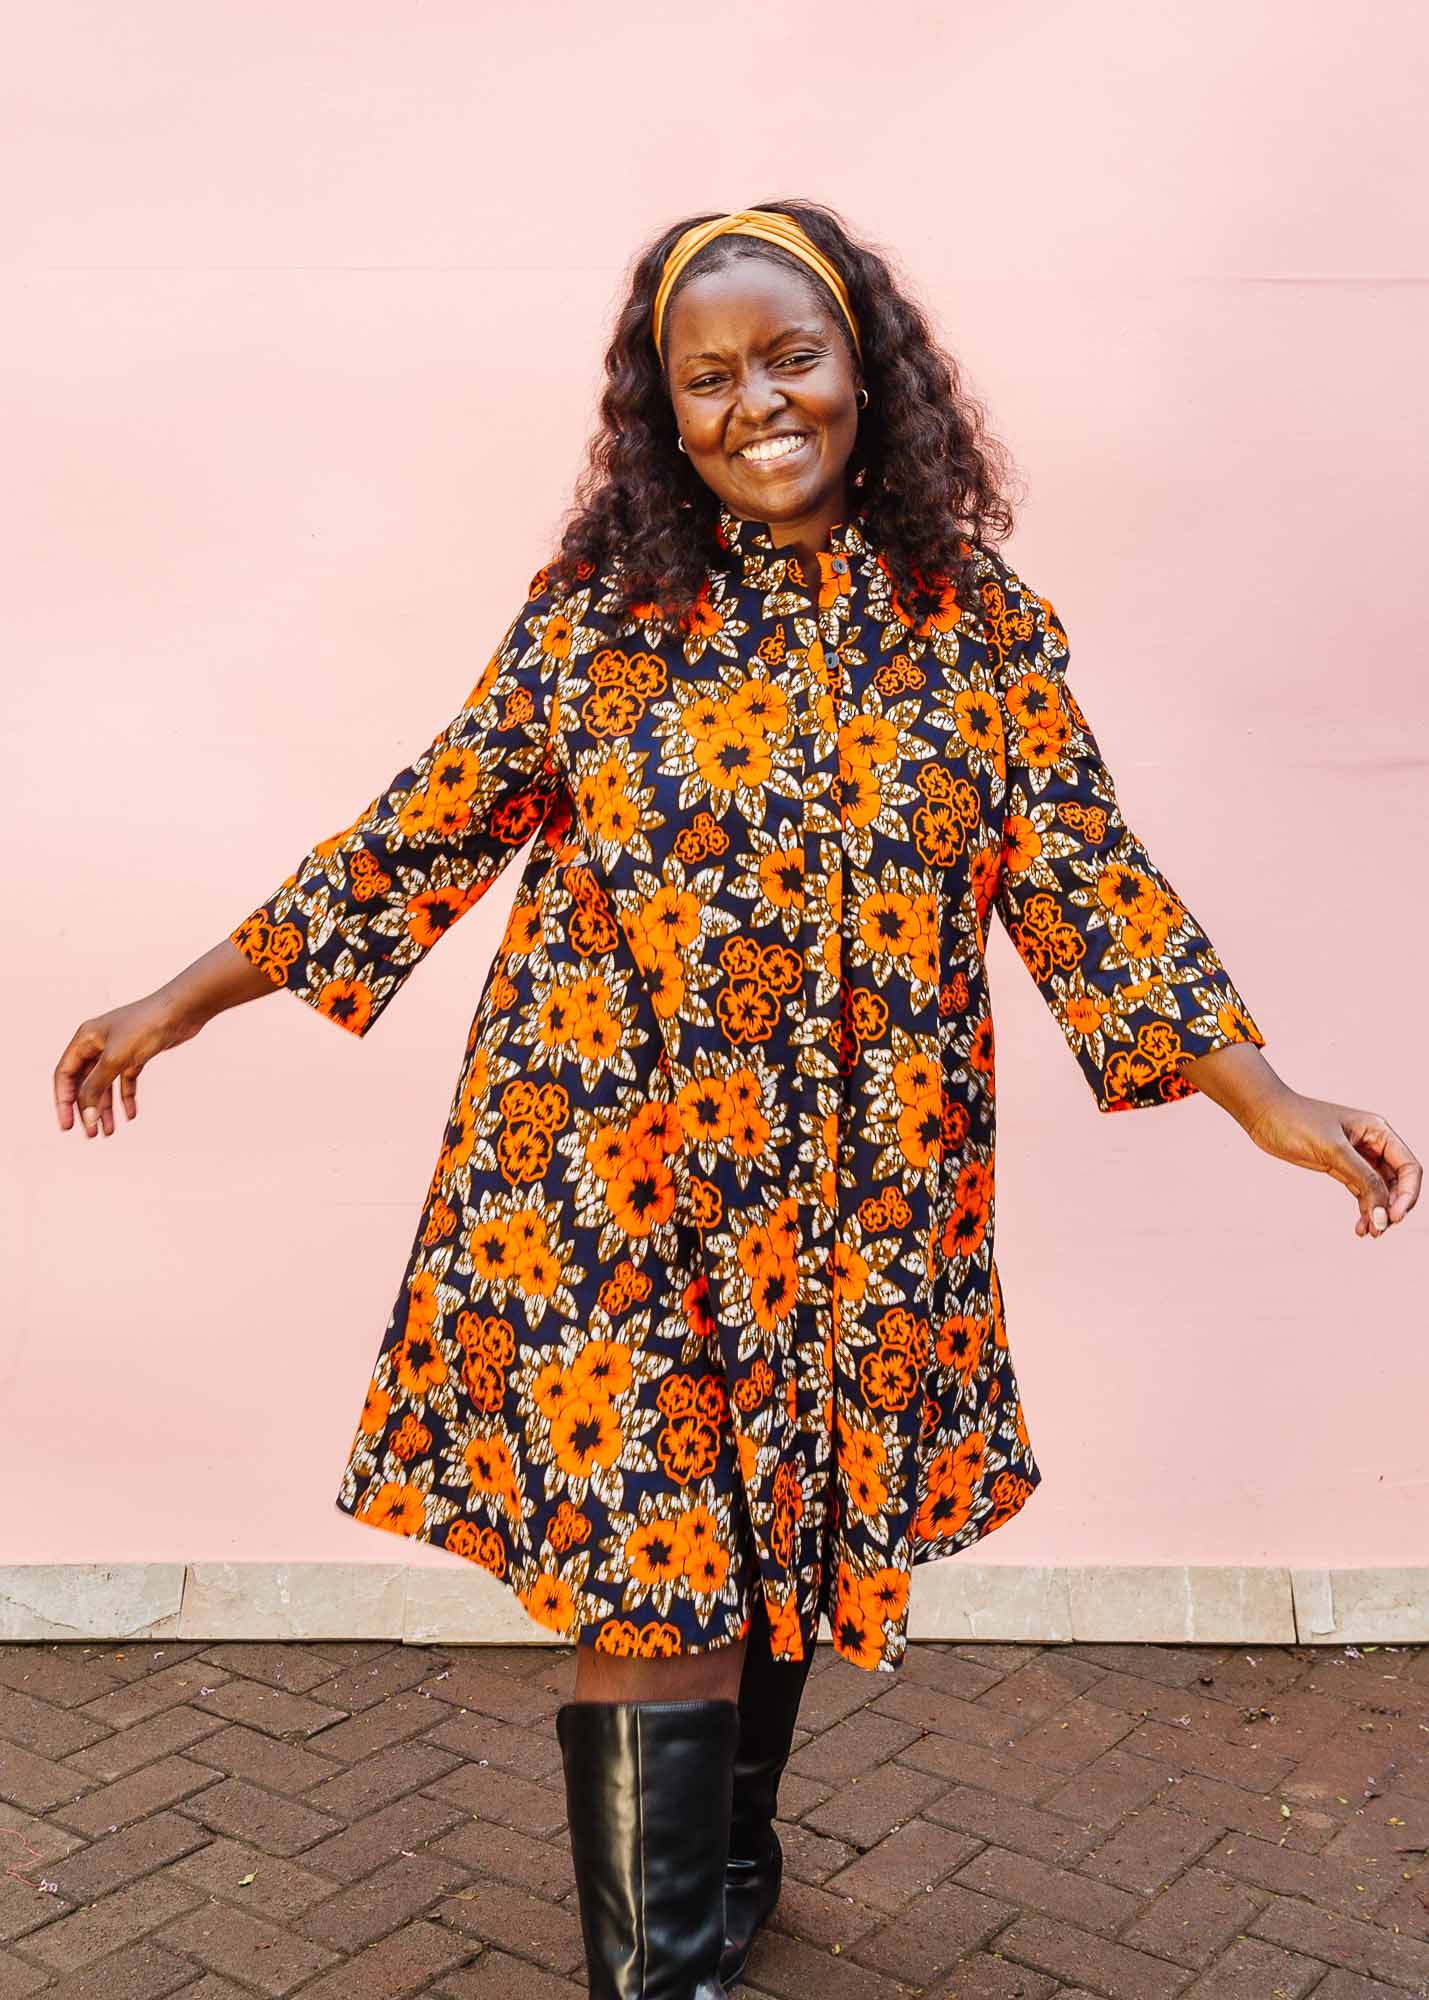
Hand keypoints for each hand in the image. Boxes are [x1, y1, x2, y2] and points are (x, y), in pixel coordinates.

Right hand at [54, 992, 202, 1139]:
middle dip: (86, 1108)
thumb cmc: (146, 1025)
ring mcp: (118, 1049)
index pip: (65, 1074)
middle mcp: (98, 1043)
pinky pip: (126, 1080)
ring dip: (106, 1107)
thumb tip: (85, 1116)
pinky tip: (131, 1114)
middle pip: (84, 1082)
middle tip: (90, 1134)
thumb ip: (97, 1088)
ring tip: (109, 1131)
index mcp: (85, 1039)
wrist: (182, 1010)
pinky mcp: (137, 1054)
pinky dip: (126, 1096)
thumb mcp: (116, 1059)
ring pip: (106, 1084)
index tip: (67, 1126)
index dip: (63, 1101)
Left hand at [1243, 1090, 1420, 1239]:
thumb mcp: (1333, 1150)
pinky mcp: (1340, 1166)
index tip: (1393, 1217)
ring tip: (1369, 1233)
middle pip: (1398, 1182)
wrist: (1264, 1115)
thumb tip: (1384, 1210)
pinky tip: (1359, 1227)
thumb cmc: (1297, 1122)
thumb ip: (1362, 1177)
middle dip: (1392, 1207)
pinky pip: (1361, 1191)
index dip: (1408, 1194)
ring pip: (1379, 1190)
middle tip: (1379, 1230)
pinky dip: (1363, 1209)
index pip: (1408, 1167)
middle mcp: (1373, 1143)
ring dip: (1378, 1212)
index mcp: (1378, 1131)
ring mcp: (1357, 1156)